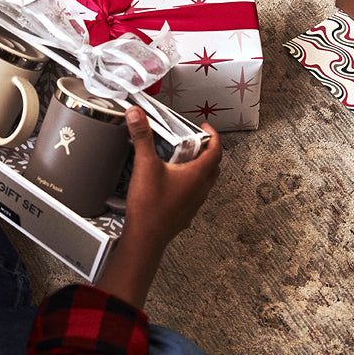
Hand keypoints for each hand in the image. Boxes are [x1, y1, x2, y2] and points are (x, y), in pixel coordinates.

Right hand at [94, 106, 220, 308]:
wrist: (145, 239)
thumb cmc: (149, 207)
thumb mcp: (145, 165)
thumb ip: (142, 137)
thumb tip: (137, 115)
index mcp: (197, 175)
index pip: (216, 150)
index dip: (213, 136)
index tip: (205, 128)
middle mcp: (200, 189)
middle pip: (214, 166)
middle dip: (208, 150)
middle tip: (195, 141)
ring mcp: (194, 203)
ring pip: (205, 181)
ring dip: (200, 168)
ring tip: (183, 160)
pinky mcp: (185, 213)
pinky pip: (195, 194)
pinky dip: (190, 184)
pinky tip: (173, 183)